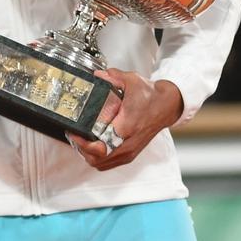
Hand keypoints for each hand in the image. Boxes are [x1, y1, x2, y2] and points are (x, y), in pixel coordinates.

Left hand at [67, 69, 183, 171]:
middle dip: (81, 149)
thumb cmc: (150, 96)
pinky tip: (92, 145)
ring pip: (102, 164)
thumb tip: (96, 75)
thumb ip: (112, 76)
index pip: (102, 146)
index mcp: (127, 127)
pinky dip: (98, 158)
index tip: (74, 133)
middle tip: (74, 135)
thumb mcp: (131, 80)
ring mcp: (130, 151)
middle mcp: (128, 143)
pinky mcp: (131, 153)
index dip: (83, 143)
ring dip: (88, 155)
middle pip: (98, 159)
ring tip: (81, 140)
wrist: (166, 106)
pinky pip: (109, 163)